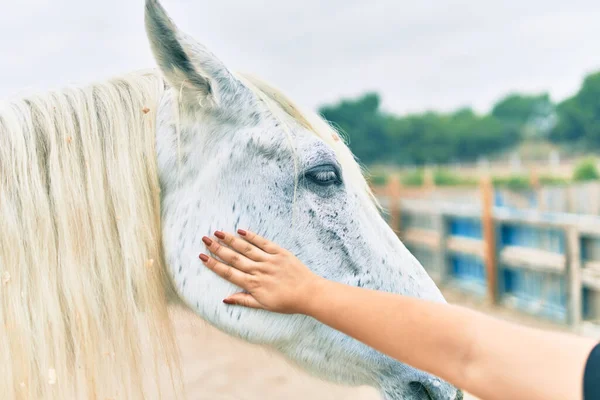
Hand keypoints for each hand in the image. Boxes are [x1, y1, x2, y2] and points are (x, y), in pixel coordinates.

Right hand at [199, 229, 323, 313]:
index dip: (214, 264)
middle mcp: (258, 270)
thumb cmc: (287, 302)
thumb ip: (244, 300)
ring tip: (218, 232)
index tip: (202, 257)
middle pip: (234, 258)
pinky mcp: (280, 253)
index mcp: (253, 284)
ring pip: (246, 248)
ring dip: (231, 240)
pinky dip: (252, 236)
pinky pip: (263, 243)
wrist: (309, 294)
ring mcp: (269, 260)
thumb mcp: (264, 306)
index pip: (229, 273)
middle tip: (205, 239)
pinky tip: (241, 230)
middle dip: (218, 248)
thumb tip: (225, 299)